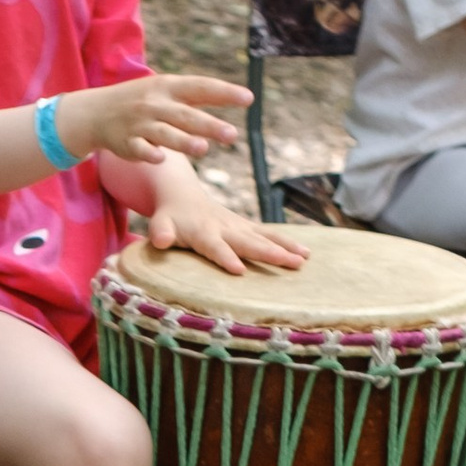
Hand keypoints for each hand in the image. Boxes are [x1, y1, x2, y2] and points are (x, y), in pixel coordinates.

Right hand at [61, 72, 246, 167]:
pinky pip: (139, 149)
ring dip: (183, 141)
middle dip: (208, 125)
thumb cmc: (141, 102)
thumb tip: (236, 95)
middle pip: (186, 115)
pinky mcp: (126, 143)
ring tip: (203, 149)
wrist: (95, 112)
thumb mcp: (165, 90)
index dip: (224, 92)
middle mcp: (155, 104)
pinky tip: (160, 159)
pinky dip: (149, 153)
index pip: (200, 87)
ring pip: (164, 133)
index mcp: (168, 87)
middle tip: (232, 135)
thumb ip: (196, 96)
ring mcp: (139, 124)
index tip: (248, 98)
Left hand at [128, 157, 307, 276]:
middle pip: (249, 242)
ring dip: (285, 247)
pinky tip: (306, 253)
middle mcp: (225, 227)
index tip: (239, 269)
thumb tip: (161, 241)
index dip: (226, 257)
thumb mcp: (159, 223)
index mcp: (203, 232)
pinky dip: (287, 242)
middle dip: (269, 253)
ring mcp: (239, 226)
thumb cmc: (169, 218)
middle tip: (291, 264)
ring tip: (304, 259)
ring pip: (265, 237)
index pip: (215, 247)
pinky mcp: (247, 226)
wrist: (183, 196)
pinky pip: (269, 234)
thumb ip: (161, 232)